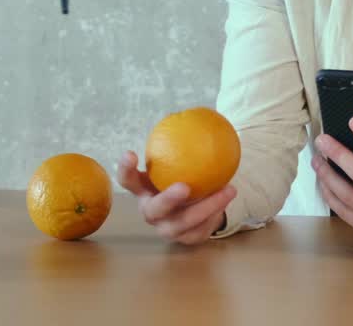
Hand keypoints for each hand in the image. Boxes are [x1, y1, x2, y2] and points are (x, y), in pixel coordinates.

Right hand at [116, 151, 235, 244]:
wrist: (199, 204)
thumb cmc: (186, 174)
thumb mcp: (182, 159)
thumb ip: (186, 141)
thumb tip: (202, 112)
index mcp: (144, 190)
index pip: (128, 180)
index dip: (125, 169)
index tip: (130, 152)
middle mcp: (151, 211)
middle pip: (153, 210)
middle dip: (167, 200)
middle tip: (185, 186)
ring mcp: (166, 228)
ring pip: (182, 223)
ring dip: (206, 207)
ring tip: (227, 190)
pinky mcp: (184, 239)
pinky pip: (200, 231)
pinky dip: (215, 216)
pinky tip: (227, 199)